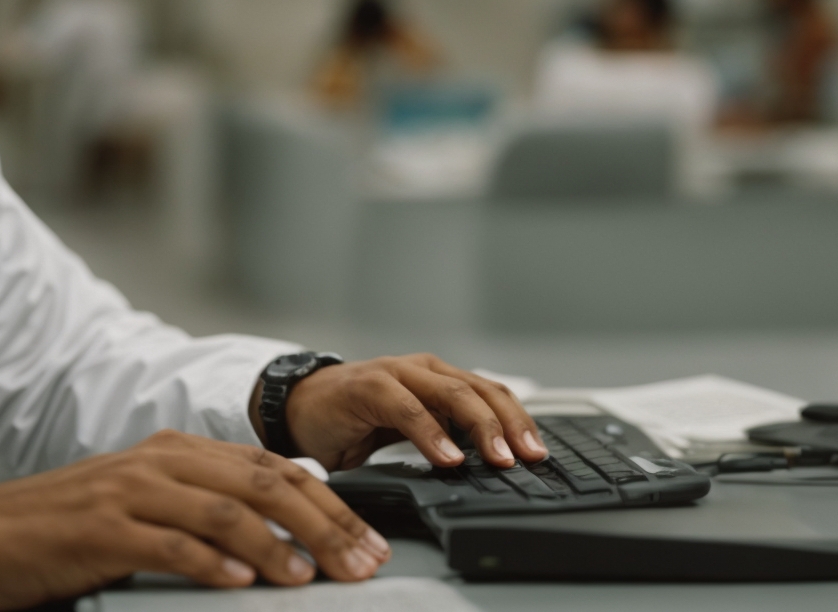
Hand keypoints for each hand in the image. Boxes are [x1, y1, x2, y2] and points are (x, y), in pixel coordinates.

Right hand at [0, 430, 391, 611]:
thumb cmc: (50, 529)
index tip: (368, 539)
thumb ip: (199, 504)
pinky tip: (242, 585)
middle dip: (323, 522)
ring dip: (278, 546)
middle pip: (261, 483)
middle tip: (363, 562)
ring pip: (225, 510)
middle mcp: (153, 463)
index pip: (267, 467)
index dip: (326, 502)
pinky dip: (212, 564)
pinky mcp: (98, 533)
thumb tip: (278, 514)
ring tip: (315, 577)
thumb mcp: (134, 504)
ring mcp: (125, 495)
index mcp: (168, 452)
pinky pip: (168, 545)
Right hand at [260, 354, 544, 470]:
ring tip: (499, 458)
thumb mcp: (409, 431)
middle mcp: (422, 371)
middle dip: (510, 424)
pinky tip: (448, 457)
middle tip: (528, 457)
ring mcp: (396, 374)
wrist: (298, 409)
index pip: (490, 394)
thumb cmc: (354, 420)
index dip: (519, 421)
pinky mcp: (368, 386)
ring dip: (481, 427)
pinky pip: (407, 408)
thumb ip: (443, 437)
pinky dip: (431, 433)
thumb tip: (489, 467)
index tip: (539, 454)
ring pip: (451, 393)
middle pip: (480, 390)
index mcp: (436, 380)